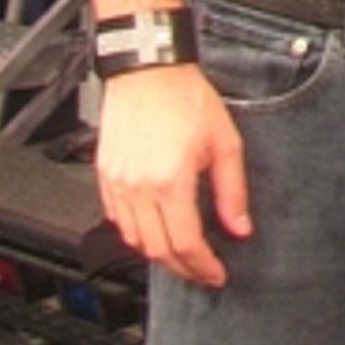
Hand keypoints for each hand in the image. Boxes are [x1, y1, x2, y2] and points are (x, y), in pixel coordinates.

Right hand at [96, 63, 250, 286]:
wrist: (149, 70)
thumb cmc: (185, 96)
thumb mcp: (224, 141)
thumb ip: (232, 190)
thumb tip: (239, 226)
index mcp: (170, 181)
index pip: (186, 243)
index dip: (203, 266)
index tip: (216, 274)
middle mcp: (139, 187)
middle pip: (158, 250)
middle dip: (183, 268)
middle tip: (201, 271)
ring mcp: (118, 183)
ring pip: (133, 240)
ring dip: (158, 253)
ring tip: (180, 253)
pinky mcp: (105, 176)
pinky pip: (116, 220)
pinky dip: (135, 233)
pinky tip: (152, 229)